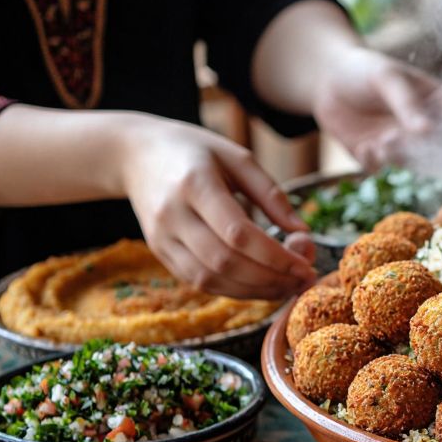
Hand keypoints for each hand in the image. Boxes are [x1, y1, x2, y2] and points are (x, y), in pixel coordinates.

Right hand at [120, 116, 317, 298]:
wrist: (135, 155)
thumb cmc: (196, 152)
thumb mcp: (238, 158)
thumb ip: (271, 195)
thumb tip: (304, 233)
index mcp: (193, 183)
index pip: (237, 233)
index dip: (275, 256)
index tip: (306, 265)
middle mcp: (172, 214)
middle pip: (224, 261)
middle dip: (270, 278)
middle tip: (304, 281)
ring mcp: (161, 237)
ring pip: (210, 278)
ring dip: (254, 290)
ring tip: (288, 286)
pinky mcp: (159, 251)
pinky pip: (199, 281)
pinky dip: (234, 290)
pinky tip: (261, 285)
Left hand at [313, 47, 441, 172]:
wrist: (328, 77)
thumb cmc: (364, 68)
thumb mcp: (386, 78)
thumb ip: (406, 103)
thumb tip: (427, 131)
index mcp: (440, 104)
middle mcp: (427, 129)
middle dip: (425, 154)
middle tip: (398, 138)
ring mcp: (405, 144)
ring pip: (414, 167)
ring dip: (398, 157)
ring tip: (379, 141)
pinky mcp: (379, 155)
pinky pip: (383, 169)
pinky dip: (375, 162)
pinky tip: (364, 146)